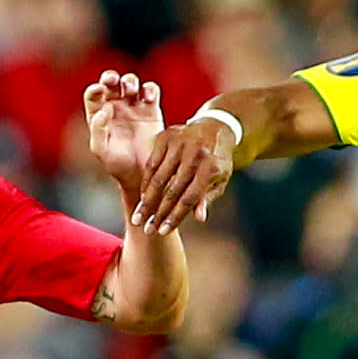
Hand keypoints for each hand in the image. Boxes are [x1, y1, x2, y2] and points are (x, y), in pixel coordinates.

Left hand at [83, 69, 163, 192]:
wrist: (141, 174)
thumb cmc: (118, 165)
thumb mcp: (101, 150)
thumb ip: (98, 130)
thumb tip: (104, 109)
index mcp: (99, 116)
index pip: (93, 95)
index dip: (95, 89)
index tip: (98, 90)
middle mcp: (115, 108)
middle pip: (111, 83)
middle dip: (110, 77)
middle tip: (112, 80)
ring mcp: (133, 107)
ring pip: (130, 82)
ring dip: (129, 81)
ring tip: (130, 90)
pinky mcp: (151, 109)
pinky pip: (151, 91)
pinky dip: (150, 89)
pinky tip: (148, 98)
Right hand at [132, 114, 235, 234]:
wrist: (215, 127)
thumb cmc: (217, 160)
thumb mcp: (219, 179)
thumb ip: (206, 198)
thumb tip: (199, 218)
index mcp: (210, 169)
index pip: (189, 199)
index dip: (175, 217)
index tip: (162, 232)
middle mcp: (195, 156)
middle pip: (172, 191)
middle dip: (158, 213)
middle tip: (146, 229)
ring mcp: (179, 145)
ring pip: (158, 178)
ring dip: (147, 201)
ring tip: (138, 217)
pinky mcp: (166, 137)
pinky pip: (151, 164)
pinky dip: (146, 182)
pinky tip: (142, 197)